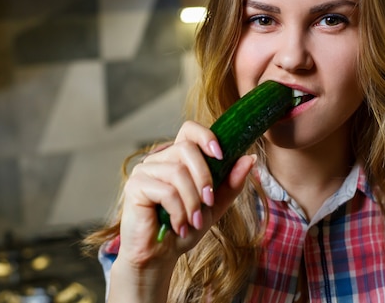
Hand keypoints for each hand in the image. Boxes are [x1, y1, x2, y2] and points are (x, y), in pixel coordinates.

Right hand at [111, 120, 254, 298]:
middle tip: (208, 203)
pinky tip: (179, 226)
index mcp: (177, 157)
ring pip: (178, 172)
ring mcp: (144, 170)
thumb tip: (250, 158)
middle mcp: (159, 159)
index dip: (206, 136)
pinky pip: (165, 191)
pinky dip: (178, 211)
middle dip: (204, 177)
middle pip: (186, 149)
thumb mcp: (215, 204)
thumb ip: (231, 182)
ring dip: (192, 201)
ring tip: (194, 221)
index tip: (221, 155)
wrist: (161, 256)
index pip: (189, 129)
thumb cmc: (186, 227)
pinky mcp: (135, 186)